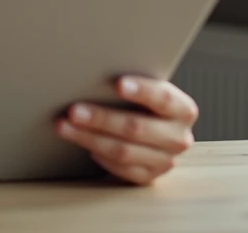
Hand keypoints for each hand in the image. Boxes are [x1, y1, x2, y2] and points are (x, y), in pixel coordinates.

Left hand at [55, 76, 197, 185]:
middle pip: (137, 128)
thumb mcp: (146, 90)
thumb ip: (131, 85)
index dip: (142, 91)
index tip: (118, 83)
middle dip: (102, 118)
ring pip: (123, 151)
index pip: (164, 98)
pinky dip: (100, 157)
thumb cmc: (143, 104)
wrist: (153, 130)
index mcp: (183, 109)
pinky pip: (121, 170)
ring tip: (65, 127)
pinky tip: (84, 145)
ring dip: (89, 138)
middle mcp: (178, 137)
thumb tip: (95, 71)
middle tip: (75, 110)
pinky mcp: (149, 177)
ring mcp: (165, 160)